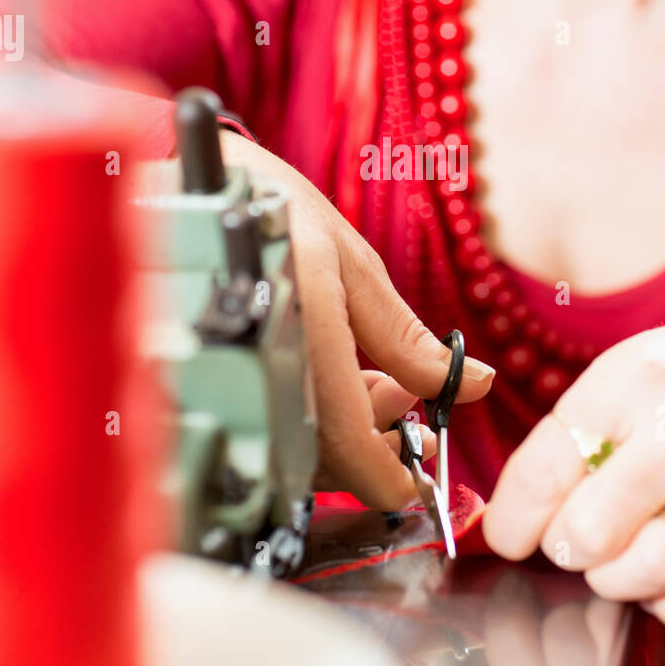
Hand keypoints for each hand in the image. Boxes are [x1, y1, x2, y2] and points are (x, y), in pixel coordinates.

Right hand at [219, 133, 494, 508]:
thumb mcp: (352, 265)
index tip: (410, 487)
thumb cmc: (274, 210)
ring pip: (280, 451)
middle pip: (312, 454)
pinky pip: (250, 429)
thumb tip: (473, 384)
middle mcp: (247, 354)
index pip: (342, 435)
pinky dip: (295, 422)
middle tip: (400, 399)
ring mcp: (210, 370)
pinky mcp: (191, 377)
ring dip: (333, 436)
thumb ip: (407, 338)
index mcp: (296, 320)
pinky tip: (316, 385)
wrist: (191, 178)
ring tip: (365, 381)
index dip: (382, 476)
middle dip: (366, 443)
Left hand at [483, 289, 664, 628]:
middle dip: (567, 548)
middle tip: (579, 537)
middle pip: (587, 533)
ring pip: (648, 572)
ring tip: (622, 557)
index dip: (511, 522)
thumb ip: (576, 431)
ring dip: (619, 580)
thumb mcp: (627, 368)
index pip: (541, 472)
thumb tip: (522, 510)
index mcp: (628, 385)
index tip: (511, 537)